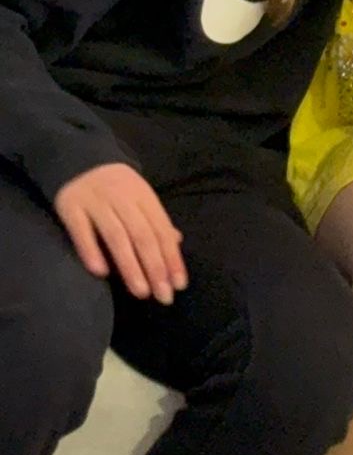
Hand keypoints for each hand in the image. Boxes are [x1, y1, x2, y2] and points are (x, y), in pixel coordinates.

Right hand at [55, 162, 186, 301]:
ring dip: (130, 265)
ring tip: (141, 291)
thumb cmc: (116, 187)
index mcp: (143, 195)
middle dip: (155, 267)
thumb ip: (155, 220)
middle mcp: (122, 197)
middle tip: (163, 296)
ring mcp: (96, 201)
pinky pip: (81, 230)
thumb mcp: (139, 197)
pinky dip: (91, 251)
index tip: (179, 285)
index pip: (160, 229)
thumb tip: (177, 243)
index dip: (172, 257)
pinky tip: (101, 272)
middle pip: (142, 234)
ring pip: (116, 235)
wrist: (79, 158)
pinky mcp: (70, 206)